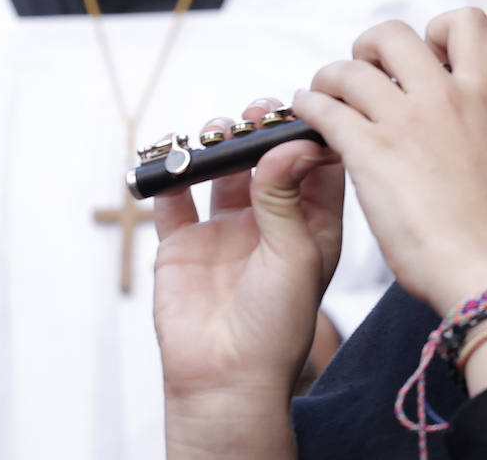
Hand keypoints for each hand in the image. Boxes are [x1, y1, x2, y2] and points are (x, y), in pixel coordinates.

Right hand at [154, 100, 342, 451]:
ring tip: (220, 131)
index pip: (316, 162)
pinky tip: (173, 152)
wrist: (225, 380)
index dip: (311, 131)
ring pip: (222, 168)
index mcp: (310, 221)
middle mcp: (269, 218)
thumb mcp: (295, 255)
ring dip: (219, 142)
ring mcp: (225, 227)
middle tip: (257, 113)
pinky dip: (169, 170)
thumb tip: (287, 142)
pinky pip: (173, 196)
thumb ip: (286, 197)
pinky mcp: (182, 241)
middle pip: (266, 157)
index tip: (304, 106)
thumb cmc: (278, 325)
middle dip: (261, 129)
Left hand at [293, 9, 486, 316]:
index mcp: (480, 94)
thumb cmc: (484, 221)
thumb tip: (444, 107)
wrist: (480, 264)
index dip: (438, 29)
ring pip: (349, 69)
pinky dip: (307, 108)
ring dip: (328, 79)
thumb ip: (465, 116)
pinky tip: (305, 118)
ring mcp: (405, 120)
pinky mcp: (370, 151)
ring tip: (323, 97)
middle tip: (363, 74)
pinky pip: (324, 109)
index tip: (425, 55)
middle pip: (393, 33)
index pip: (467, 21)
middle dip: (368, 47)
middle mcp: (444, 96)